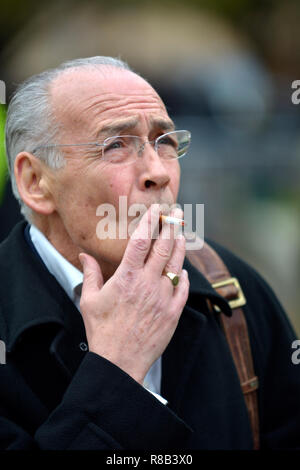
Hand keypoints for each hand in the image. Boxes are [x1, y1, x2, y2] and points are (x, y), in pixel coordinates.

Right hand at [79, 205, 188, 383]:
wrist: (119, 362)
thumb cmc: (102, 331)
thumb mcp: (89, 300)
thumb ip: (90, 274)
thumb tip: (84, 255)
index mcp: (126, 277)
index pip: (142, 240)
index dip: (150, 221)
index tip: (157, 208)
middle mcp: (147, 283)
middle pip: (164, 247)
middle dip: (172, 226)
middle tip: (177, 213)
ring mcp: (163, 298)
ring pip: (176, 264)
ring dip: (180, 246)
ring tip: (182, 233)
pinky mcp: (173, 312)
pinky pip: (183, 288)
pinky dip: (183, 276)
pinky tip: (182, 270)